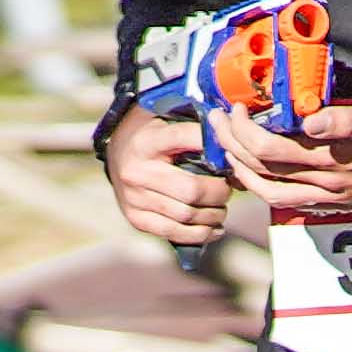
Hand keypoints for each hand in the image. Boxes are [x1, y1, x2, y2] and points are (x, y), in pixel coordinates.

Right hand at [104, 111, 233, 246]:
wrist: (118, 151)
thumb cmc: (154, 134)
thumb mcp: (169, 118)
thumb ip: (198, 126)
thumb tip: (233, 144)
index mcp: (148, 141)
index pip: (188, 139)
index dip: (216, 145)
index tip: (232, 152)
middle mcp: (137, 171)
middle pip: (192, 190)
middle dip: (219, 192)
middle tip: (228, 189)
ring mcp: (134, 197)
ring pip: (187, 215)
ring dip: (214, 215)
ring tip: (221, 208)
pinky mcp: (135, 217)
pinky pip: (173, 232)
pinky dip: (199, 234)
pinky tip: (214, 228)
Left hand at [238, 93, 351, 220]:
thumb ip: (349, 119)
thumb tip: (311, 120)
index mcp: (333, 159)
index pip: (267, 149)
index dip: (242, 129)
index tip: (236, 107)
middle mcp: (327, 185)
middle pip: (259, 172)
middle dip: (230, 145)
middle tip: (219, 120)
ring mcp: (331, 199)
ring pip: (268, 194)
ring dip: (241, 172)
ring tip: (229, 148)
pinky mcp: (338, 206)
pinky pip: (288, 204)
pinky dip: (265, 188)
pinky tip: (260, 172)